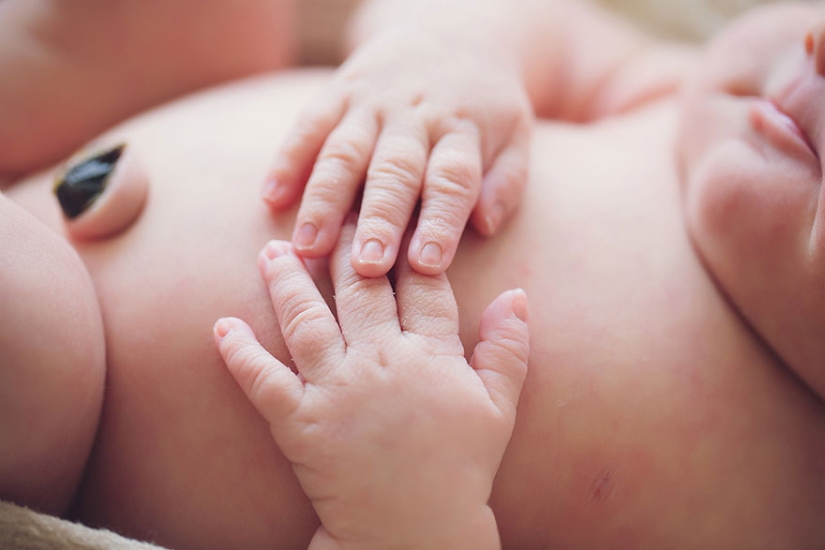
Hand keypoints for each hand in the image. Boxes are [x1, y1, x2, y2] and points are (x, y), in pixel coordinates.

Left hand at [213, 220, 529, 548]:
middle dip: (342, 245)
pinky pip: (261, 380)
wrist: (414, 531)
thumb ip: (507, 347)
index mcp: (431, 354)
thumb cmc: (461, 470)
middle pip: (357, 287)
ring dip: (286, 280)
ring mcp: (335, 391)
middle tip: (328, 212)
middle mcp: (380, 361)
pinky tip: (220, 326)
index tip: (392, 214)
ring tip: (273, 249)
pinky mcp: (298, 423)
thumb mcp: (499, 407)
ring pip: (306, 319)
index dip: (406, 245)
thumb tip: (516, 294)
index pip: (418, 284)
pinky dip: (238, 353)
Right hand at [263, 28, 532, 276]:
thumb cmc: (485, 107)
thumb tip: (484, 225)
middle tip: (365, 267)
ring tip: (307, 247)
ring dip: (324, 200)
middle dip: (379, 219)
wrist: (455, 32)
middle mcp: (415, 116)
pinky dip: (289, 158)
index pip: (452, 179)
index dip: (440, 221)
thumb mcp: (514, 136)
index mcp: (462, 132)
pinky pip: (309, 123)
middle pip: (395, 170)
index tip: (426, 265)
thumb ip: (504, 182)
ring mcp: (373, 102)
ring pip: (344, 151)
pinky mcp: (340, 91)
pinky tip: (271, 198)